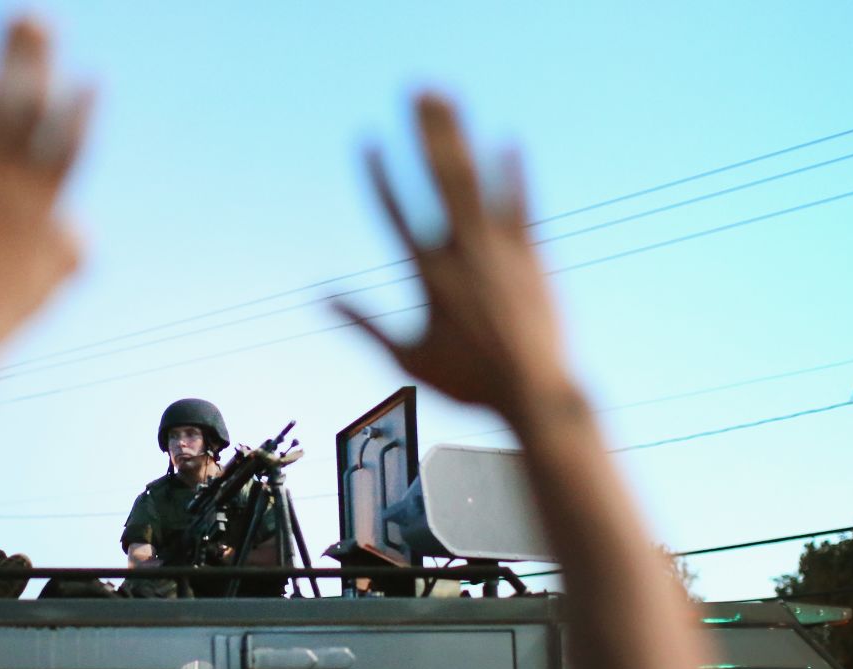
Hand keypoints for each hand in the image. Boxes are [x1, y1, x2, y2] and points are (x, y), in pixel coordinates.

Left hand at [0, 18, 93, 357]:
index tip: (94, 76)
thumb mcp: (51, 287)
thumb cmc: (0, 317)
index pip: (73, 147)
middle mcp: (18, 185)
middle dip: (41, 62)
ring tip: (10, 20)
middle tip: (45, 20)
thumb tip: (82, 225)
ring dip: (4, 59)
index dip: (84, 111)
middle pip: (36, 110)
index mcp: (49, 209)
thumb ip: (74, 251)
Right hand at [336, 94, 568, 418]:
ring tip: (451, 99)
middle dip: (425, 132)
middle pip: (438, 179)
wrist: (533, 393)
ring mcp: (498, 249)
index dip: (379, 174)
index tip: (367, 139)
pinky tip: (507, 140)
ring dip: (461, 136)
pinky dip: (514, 172)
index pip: (395, 212)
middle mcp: (461, 252)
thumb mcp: (405, 357)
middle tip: (414, 92)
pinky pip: (521, 203)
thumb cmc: (467, 382)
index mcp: (427, 274)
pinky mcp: (533, 254)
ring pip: (475, 180)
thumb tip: (319, 299)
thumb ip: (361, 323)